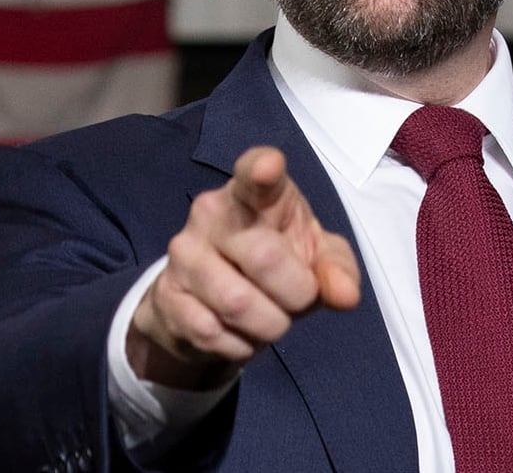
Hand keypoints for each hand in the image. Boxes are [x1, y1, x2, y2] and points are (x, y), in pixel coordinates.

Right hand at [127, 146, 360, 389]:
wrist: (207, 304)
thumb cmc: (275, 266)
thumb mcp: (314, 259)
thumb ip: (336, 270)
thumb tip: (346, 295)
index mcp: (253, 194)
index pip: (253, 172)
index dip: (262, 168)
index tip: (270, 167)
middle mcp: (211, 213)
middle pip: (264, 257)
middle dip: (297, 294)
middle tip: (298, 300)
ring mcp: (183, 253)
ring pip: (237, 303)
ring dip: (269, 325)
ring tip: (270, 319)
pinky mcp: (166, 294)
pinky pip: (211, 332)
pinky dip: (239, 345)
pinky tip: (239, 333)